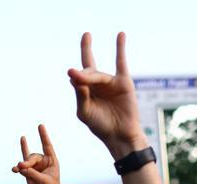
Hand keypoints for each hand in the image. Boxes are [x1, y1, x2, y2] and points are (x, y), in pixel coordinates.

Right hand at [12, 125, 60, 183]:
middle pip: (33, 157)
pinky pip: (22, 164)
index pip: (47, 146)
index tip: (40, 125)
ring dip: (21, 166)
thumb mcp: (43, 182)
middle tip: (22, 168)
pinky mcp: (29, 172)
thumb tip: (20, 168)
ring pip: (26, 161)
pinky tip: (13, 167)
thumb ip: (32, 174)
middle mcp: (44, 162)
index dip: (43, 136)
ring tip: (16, 170)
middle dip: (27, 162)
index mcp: (52, 161)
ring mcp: (36, 167)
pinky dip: (17, 166)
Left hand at [67, 33, 145, 157]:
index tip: (72, 74)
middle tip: (75, 74)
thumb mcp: (85, 112)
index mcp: (85, 90)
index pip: (77, 77)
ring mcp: (110, 82)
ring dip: (92, 78)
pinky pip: (121, 61)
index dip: (75, 75)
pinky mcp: (123, 82)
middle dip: (82, 74)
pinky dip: (120, 47)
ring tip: (87, 80)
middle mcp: (97, 84)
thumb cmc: (100, 125)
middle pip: (87, 72)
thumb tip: (76, 77)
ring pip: (98, 75)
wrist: (119, 135)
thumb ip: (80, 95)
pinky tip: (120, 34)